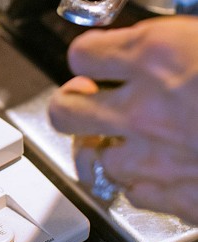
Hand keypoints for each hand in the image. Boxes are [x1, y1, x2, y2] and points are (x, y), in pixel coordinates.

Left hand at [48, 16, 197, 224]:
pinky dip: (143, 184)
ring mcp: (154, 159)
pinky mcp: (177, 199)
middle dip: (72, 104)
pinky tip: (158, 171)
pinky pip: (135, 195)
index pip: (82, 54)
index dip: (88, 56)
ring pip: (96, 160)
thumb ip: (172, 42)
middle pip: (65, 110)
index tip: (96, 59)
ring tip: (125, 140)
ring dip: (108, 150)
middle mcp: (145, 108)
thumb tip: (157, 44)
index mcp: (158, 55)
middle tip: (86, 100)